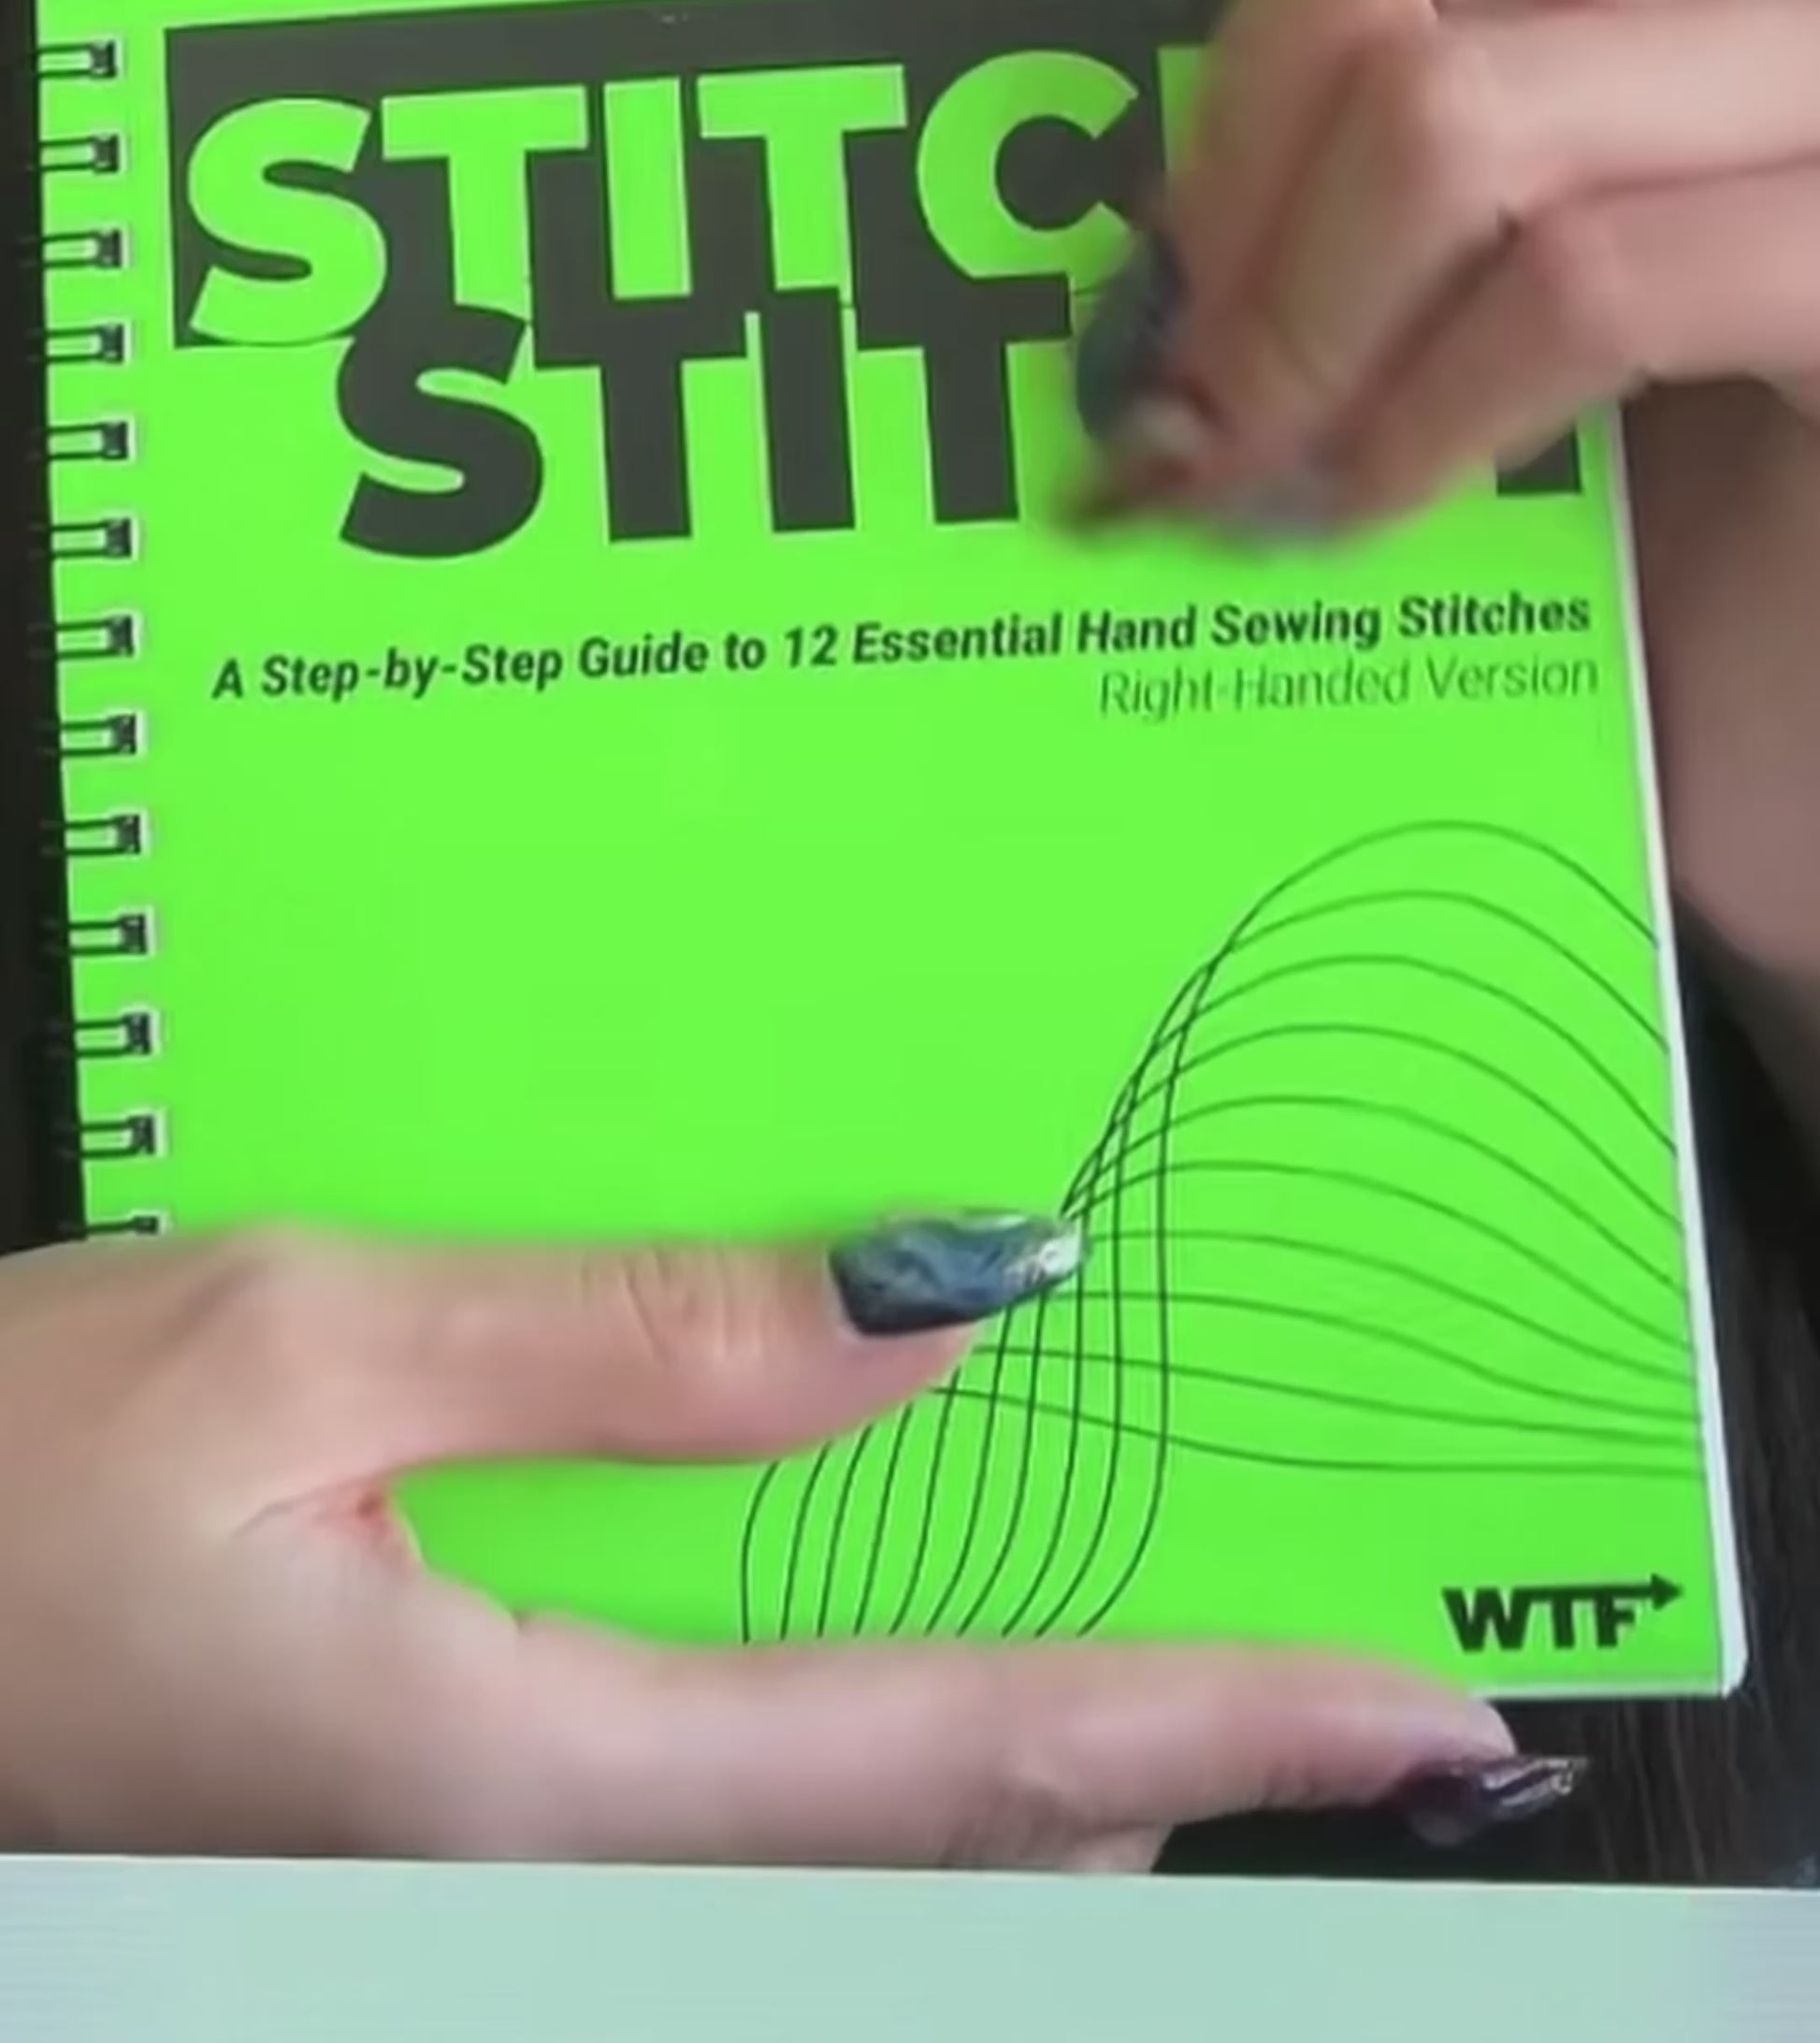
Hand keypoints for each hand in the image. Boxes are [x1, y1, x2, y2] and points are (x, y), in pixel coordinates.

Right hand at [0, 1223, 1520, 1864]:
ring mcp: (494, 1879)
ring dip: (1022, 1753)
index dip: (1213, 1727)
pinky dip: (873, 1730)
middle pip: (937, 1855)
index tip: (1413, 1713)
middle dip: (1152, 1761)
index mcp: (523, 1775)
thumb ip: (636, 1341)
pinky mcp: (452, 1832)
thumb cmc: (5, 1476)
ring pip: (847, 1857)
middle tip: (1323, 1660)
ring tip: (1167, 1623)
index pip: (957, 1765)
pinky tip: (891, 1606)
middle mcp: (541, 1875)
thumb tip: (940, 1303)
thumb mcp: (308, 1340)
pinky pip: (734, 1815)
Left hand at [1082, 0, 1819, 983]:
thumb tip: (1110, 143)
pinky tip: (1366, 511)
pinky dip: (1415, 416)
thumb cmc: (1672, 518)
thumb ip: (1387, 125)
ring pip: (1462, 98)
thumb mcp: (1502, 263)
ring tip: (1227, 454)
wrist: (1811, 742)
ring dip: (1285, 314)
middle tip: (1157, 319)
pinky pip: (1579, 284)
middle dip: (1226, 120)